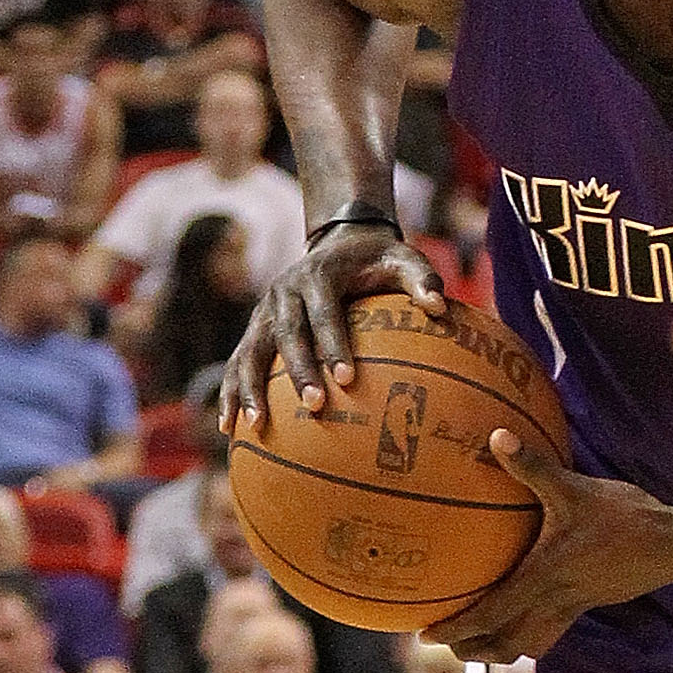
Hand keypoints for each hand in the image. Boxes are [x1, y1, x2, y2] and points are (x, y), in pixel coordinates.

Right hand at [221, 223, 449, 424]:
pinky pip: (238, 363)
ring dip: (250, 388)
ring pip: (251, 351)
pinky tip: (232, 428)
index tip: (347, 378)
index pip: (325, 313)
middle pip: (287, 334)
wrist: (340, 244)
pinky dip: (231, 393)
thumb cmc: (379, 260)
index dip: (334, 344)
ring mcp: (265, 312)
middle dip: (298, 372)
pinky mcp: (256, 330)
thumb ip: (423, 279)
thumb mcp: (404, 258)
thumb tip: (441, 306)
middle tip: (314, 406)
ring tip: (256, 424)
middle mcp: (284, 292)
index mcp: (318, 275)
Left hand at [429, 432, 672, 664]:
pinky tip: (525, 612)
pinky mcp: (589, 603)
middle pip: (505, 643)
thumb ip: (533, 466)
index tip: (425, 637)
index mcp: (544, 576)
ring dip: (501, 647)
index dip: (456, 629)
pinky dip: (530, 632)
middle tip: (446, 643)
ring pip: (530, 643)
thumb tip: (496, 436)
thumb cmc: (625, 515)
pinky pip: (551, 629)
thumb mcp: (575, 487)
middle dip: (473, 649)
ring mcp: (574, 606)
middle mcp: (555, 599)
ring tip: (478, 640)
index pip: (491, 613)